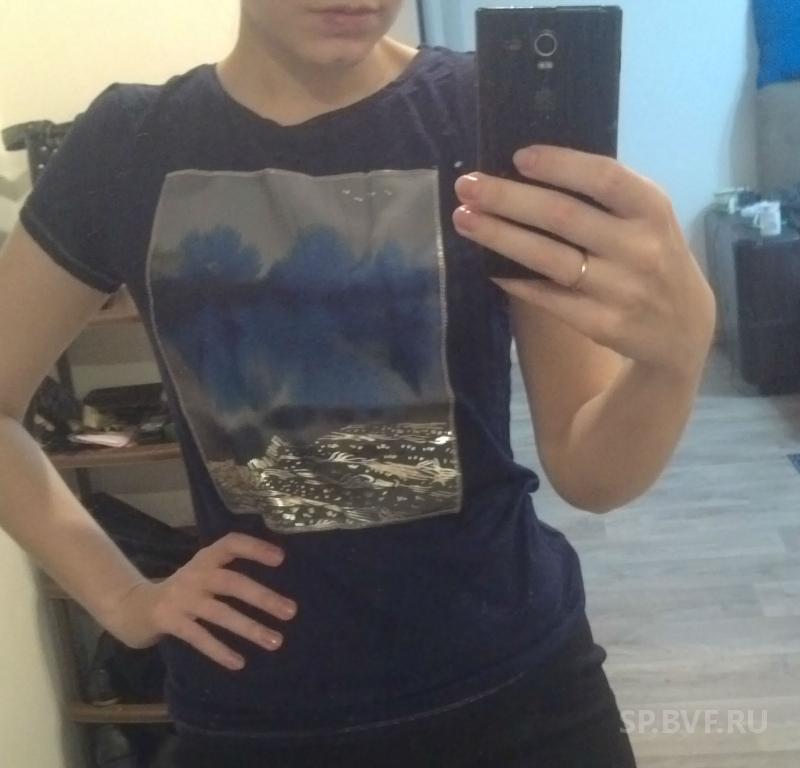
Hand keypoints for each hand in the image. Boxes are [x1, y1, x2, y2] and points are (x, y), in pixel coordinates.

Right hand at [103, 532, 297, 670]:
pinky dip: (220, 650)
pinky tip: (239, 662)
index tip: (281, 559)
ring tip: (276, 641)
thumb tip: (274, 588)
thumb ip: (229, 572)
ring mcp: (182, 599)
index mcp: (205, 558)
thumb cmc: (184, 590)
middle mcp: (195, 574)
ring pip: (220, 613)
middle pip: (232, 583)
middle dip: (263, 598)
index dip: (255, 548)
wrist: (134, 607)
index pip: (231, 544)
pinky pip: (199, 637)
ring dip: (250, 628)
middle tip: (291, 612)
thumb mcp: (203, 573)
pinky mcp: (171, 622)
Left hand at [452, 145, 716, 380]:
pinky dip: (515, 281)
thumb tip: (529, 171)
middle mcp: (638, 247)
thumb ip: (606, 197)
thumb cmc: (653, 258)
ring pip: (548, 258)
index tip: (517, 157)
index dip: (559, 165)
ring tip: (465, 220)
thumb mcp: (648, 219)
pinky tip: (490, 267)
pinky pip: (548, 297)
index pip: (603, 177)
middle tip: (466, 186)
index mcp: (651, 209)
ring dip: (500, 236)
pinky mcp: (601, 324)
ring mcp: (620, 289)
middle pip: (562, 217)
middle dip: (507, 198)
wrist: (683, 329)